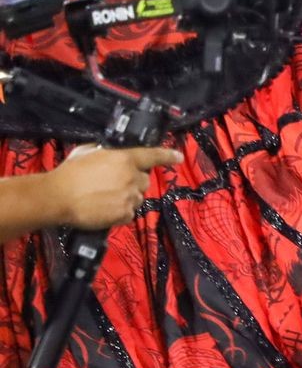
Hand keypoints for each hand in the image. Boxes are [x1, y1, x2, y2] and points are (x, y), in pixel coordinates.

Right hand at [49, 145, 180, 229]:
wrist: (57, 197)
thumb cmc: (69, 172)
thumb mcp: (88, 153)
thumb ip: (106, 154)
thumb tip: (110, 155)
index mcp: (125, 159)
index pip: (152, 156)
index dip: (167, 156)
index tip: (178, 157)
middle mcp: (133, 177)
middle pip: (144, 181)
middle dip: (134, 182)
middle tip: (114, 185)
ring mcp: (130, 197)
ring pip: (138, 198)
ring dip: (127, 198)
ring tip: (105, 199)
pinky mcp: (125, 214)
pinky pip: (129, 213)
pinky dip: (120, 213)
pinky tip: (104, 210)